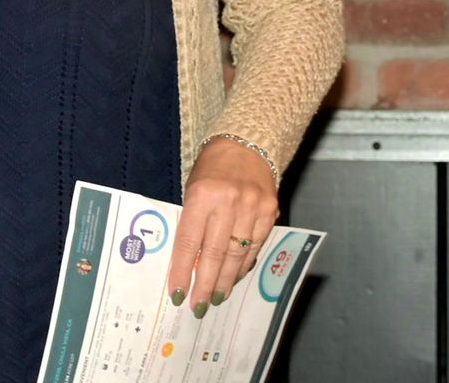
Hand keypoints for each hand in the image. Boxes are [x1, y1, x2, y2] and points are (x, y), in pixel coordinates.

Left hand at [166, 137, 277, 318]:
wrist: (247, 142)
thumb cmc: (212, 168)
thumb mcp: (193, 189)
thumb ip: (193, 222)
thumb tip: (192, 263)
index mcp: (202, 195)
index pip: (190, 241)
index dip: (183, 270)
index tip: (177, 293)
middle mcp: (229, 201)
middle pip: (216, 253)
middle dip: (206, 284)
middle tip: (198, 306)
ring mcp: (253, 206)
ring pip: (239, 254)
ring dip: (227, 280)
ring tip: (217, 297)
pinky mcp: (271, 210)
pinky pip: (256, 245)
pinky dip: (245, 263)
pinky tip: (236, 276)